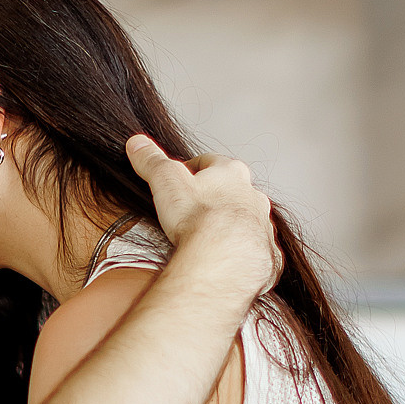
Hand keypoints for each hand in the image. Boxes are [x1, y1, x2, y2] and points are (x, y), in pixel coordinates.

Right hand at [126, 135, 280, 301]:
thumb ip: (152, 161)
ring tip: (211, 237)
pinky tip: (228, 260)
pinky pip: (257, 250)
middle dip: (216, 197)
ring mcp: (263, 226)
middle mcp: (253, 196)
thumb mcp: (166, 181)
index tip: (180, 179)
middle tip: (195, 209)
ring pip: (248, 220)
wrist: (222, 260)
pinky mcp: (267, 255)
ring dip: (232, 225)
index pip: (211, 162)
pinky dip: (243, 253)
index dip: (193, 169)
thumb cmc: (197, 218)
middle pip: (233, 190)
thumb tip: (137, 143)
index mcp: (232, 173)